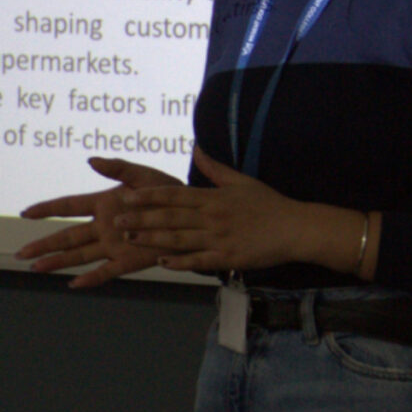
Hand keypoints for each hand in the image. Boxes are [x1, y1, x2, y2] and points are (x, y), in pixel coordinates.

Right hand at [16, 157, 183, 287]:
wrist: (191, 213)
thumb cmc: (167, 191)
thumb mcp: (143, 175)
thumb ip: (118, 168)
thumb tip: (91, 160)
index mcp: (104, 203)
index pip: (69, 205)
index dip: (48, 208)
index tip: (25, 212)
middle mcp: (104, 226)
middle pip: (67, 236)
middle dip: (44, 244)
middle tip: (20, 253)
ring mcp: (114, 244)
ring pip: (80, 255)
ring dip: (59, 262)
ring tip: (36, 268)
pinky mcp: (128, 260)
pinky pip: (106, 271)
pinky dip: (91, 279)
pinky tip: (74, 284)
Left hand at [115, 147, 314, 274]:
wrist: (294, 227)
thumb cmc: (268, 203)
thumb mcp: (242, 181)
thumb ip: (215, 168)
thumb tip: (197, 147)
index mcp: (214, 197)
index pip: (175, 195)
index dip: (149, 196)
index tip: (127, 195)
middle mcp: (213, 217)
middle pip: (171, 217)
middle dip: (142, 218)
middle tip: (117, 220)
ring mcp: (220, 238)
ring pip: (180, 239)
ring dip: (153, 239)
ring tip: (130, 238)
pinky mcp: (228, 257)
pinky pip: (199, 260)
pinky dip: (180, 262)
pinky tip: (162, 263)